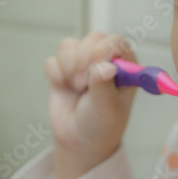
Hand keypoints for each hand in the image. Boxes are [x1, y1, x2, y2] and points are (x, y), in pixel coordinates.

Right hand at [44, 31, 137, 178]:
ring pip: (68, 46)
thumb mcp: (107, 109)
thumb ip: (104, 86)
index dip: (103, 50)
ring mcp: (82, 61)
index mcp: (125, 64)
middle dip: (83, 60)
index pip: (116, 42)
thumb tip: (105, 66)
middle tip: (82, 84)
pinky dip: (56, 76)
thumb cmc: (102, 123)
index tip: (95, 69)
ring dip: (68, 68)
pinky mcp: (62, 68)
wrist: (80, 139)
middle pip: (92, 39)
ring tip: (77, 89)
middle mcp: (105, 58)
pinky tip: (64, 89)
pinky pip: (52, 61)